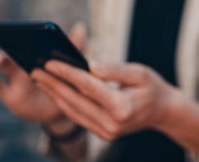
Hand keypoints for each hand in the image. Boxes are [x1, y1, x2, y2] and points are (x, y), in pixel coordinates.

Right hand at [0, 23, 86, 124]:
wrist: (62, 108)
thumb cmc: (68, 80)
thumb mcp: (74, 64)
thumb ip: (76, 47)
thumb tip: (80, 26)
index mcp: (41, 50)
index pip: (33, 36)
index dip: (29, 31)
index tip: (29, 29)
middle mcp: (25, 58)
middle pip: (16, 44)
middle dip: (10, 41)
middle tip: (11, 40)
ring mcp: (14, 75)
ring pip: (2, 62)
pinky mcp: (8, 93)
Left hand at [31, 60, 176, 140]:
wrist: (163, 112)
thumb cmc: (152, 87)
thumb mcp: (140, 72)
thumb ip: (114, 69)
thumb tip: (90, 65)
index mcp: (122, 107)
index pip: (88, 87)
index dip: (67, 73)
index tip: (50, 62)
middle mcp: (112, 124)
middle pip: (76, 101)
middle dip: (53, 85)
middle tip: (35, 70)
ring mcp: (106, 132)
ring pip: (73, 111)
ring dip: (54, 95)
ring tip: (39, 79)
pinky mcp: (102, 135)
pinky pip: (79, 117)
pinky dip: (65, 104)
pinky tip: (55, 92)